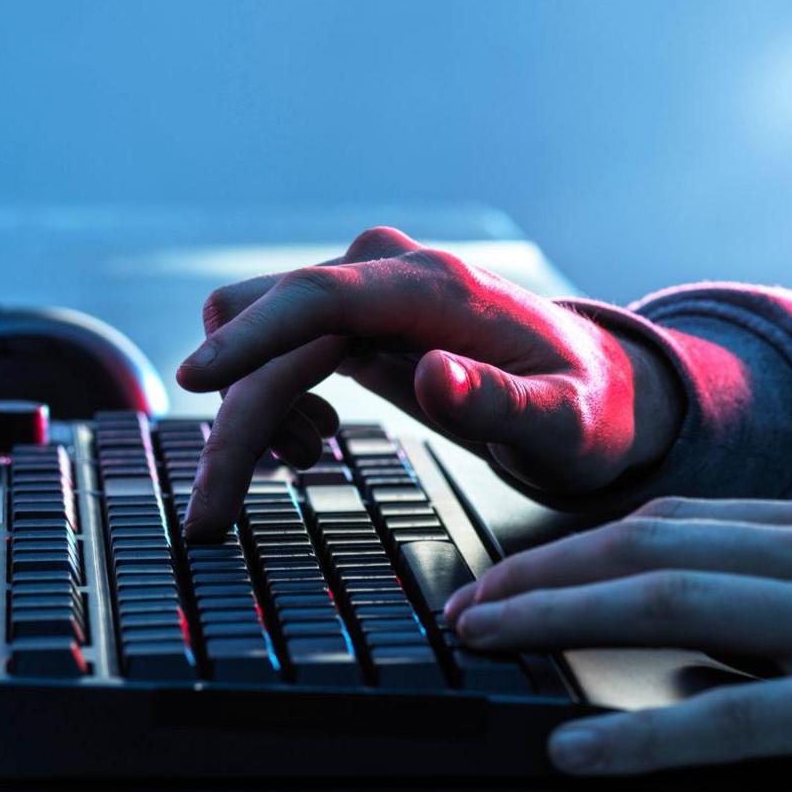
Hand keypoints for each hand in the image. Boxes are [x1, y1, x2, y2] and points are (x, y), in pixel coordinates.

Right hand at [176, 226, 683, 541]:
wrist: (598, 385)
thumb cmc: (586, 409)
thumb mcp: (564, 424)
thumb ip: (501, 403)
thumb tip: (432, 375)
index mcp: (432, 289)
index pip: (317, 298)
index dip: (251, 337)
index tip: (193, 380)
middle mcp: (386, 272)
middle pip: (268, 327)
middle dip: (232, 421)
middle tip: (210, 519)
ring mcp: (364, 288)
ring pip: (257, 334)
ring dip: (251, 410)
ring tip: (304, 464)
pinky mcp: (351, 314)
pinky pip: (276, 347)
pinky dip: (273, 402)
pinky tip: (316, 443)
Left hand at [444, 494, 791, 791]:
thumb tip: (698, 644)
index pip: (672, 520)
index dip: (576, 545)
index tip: (508, 571)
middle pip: (649, 546)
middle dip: (541, 572)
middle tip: (463, 606)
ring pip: (671, 604)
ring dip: (560, 619)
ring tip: (485, 644)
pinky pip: (734, 714)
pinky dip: (641, 731)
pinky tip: (579, 743)